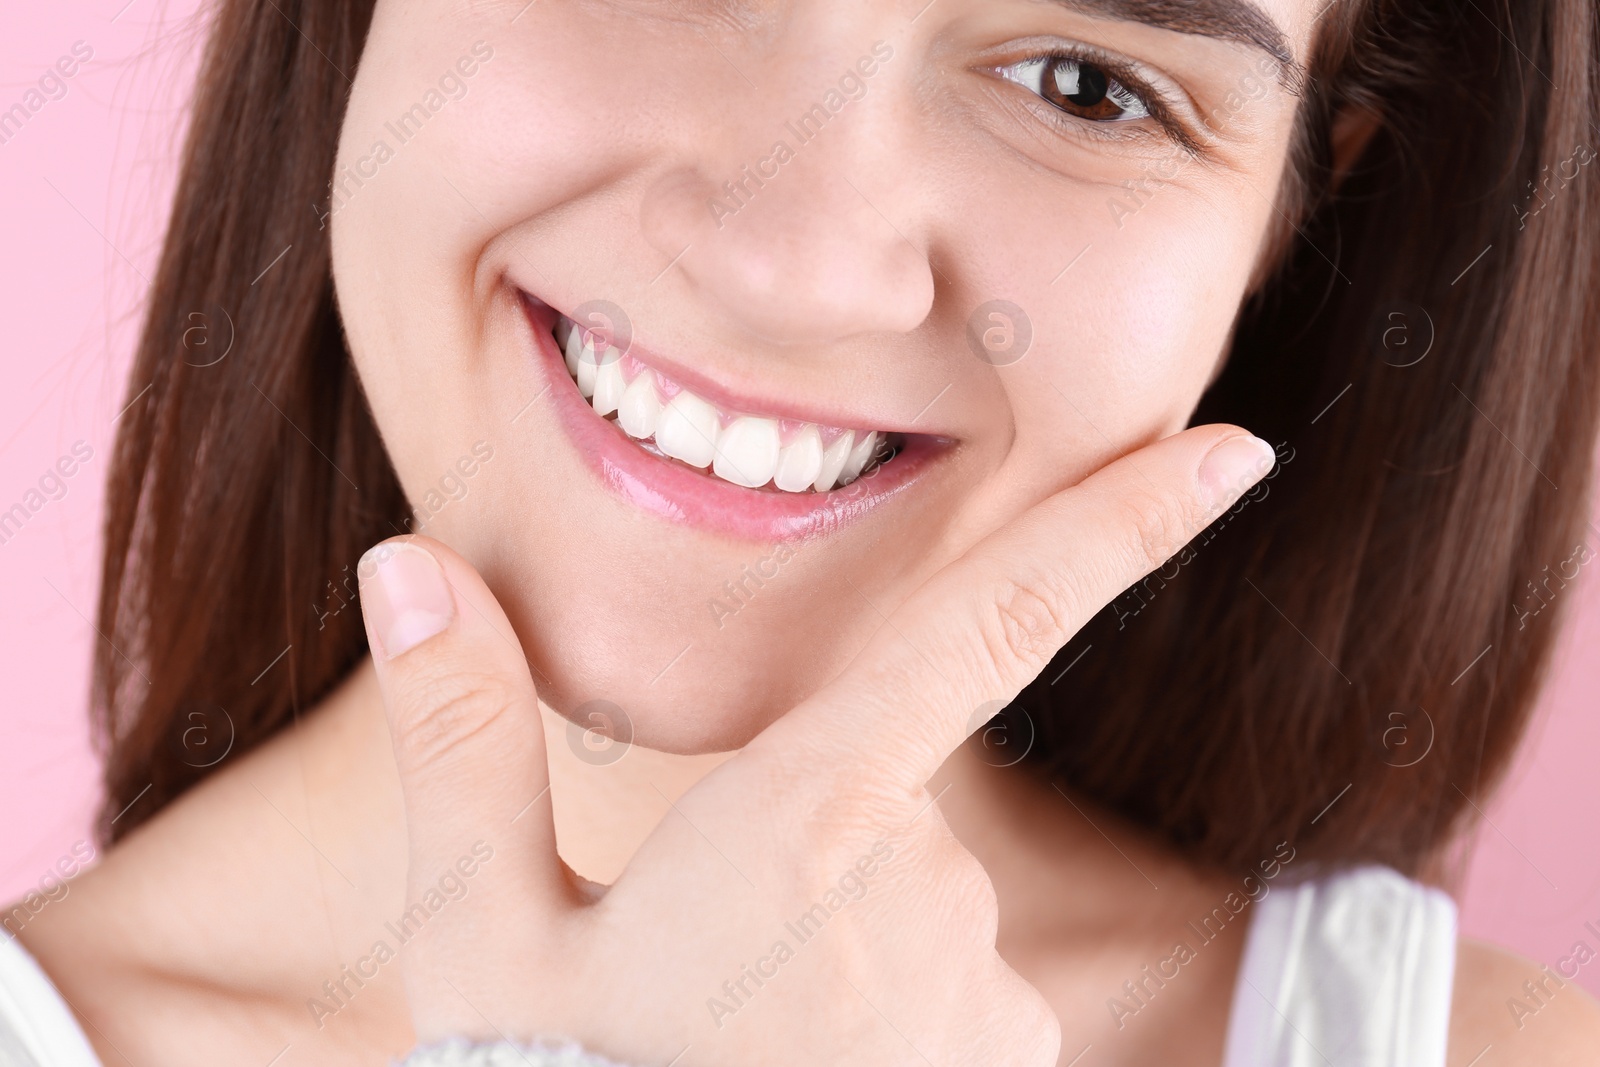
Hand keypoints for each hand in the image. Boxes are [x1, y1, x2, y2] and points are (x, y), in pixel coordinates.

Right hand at [357, 424, 1274, 1065]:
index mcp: (809, 817)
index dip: (1118, 525)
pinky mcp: (1003, 1057)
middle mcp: (928, 889)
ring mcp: (980, 990)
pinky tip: (783, 1063)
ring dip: (821, 930)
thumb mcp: (480, 941)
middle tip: (669, 961)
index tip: (1233, 450)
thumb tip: (406, 563)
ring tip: (713, 1036)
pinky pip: (940, 980)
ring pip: (905, 891)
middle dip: (796, 834)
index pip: (992, 625)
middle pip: (879, 786)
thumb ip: (465, 744)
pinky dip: (869, 1004)